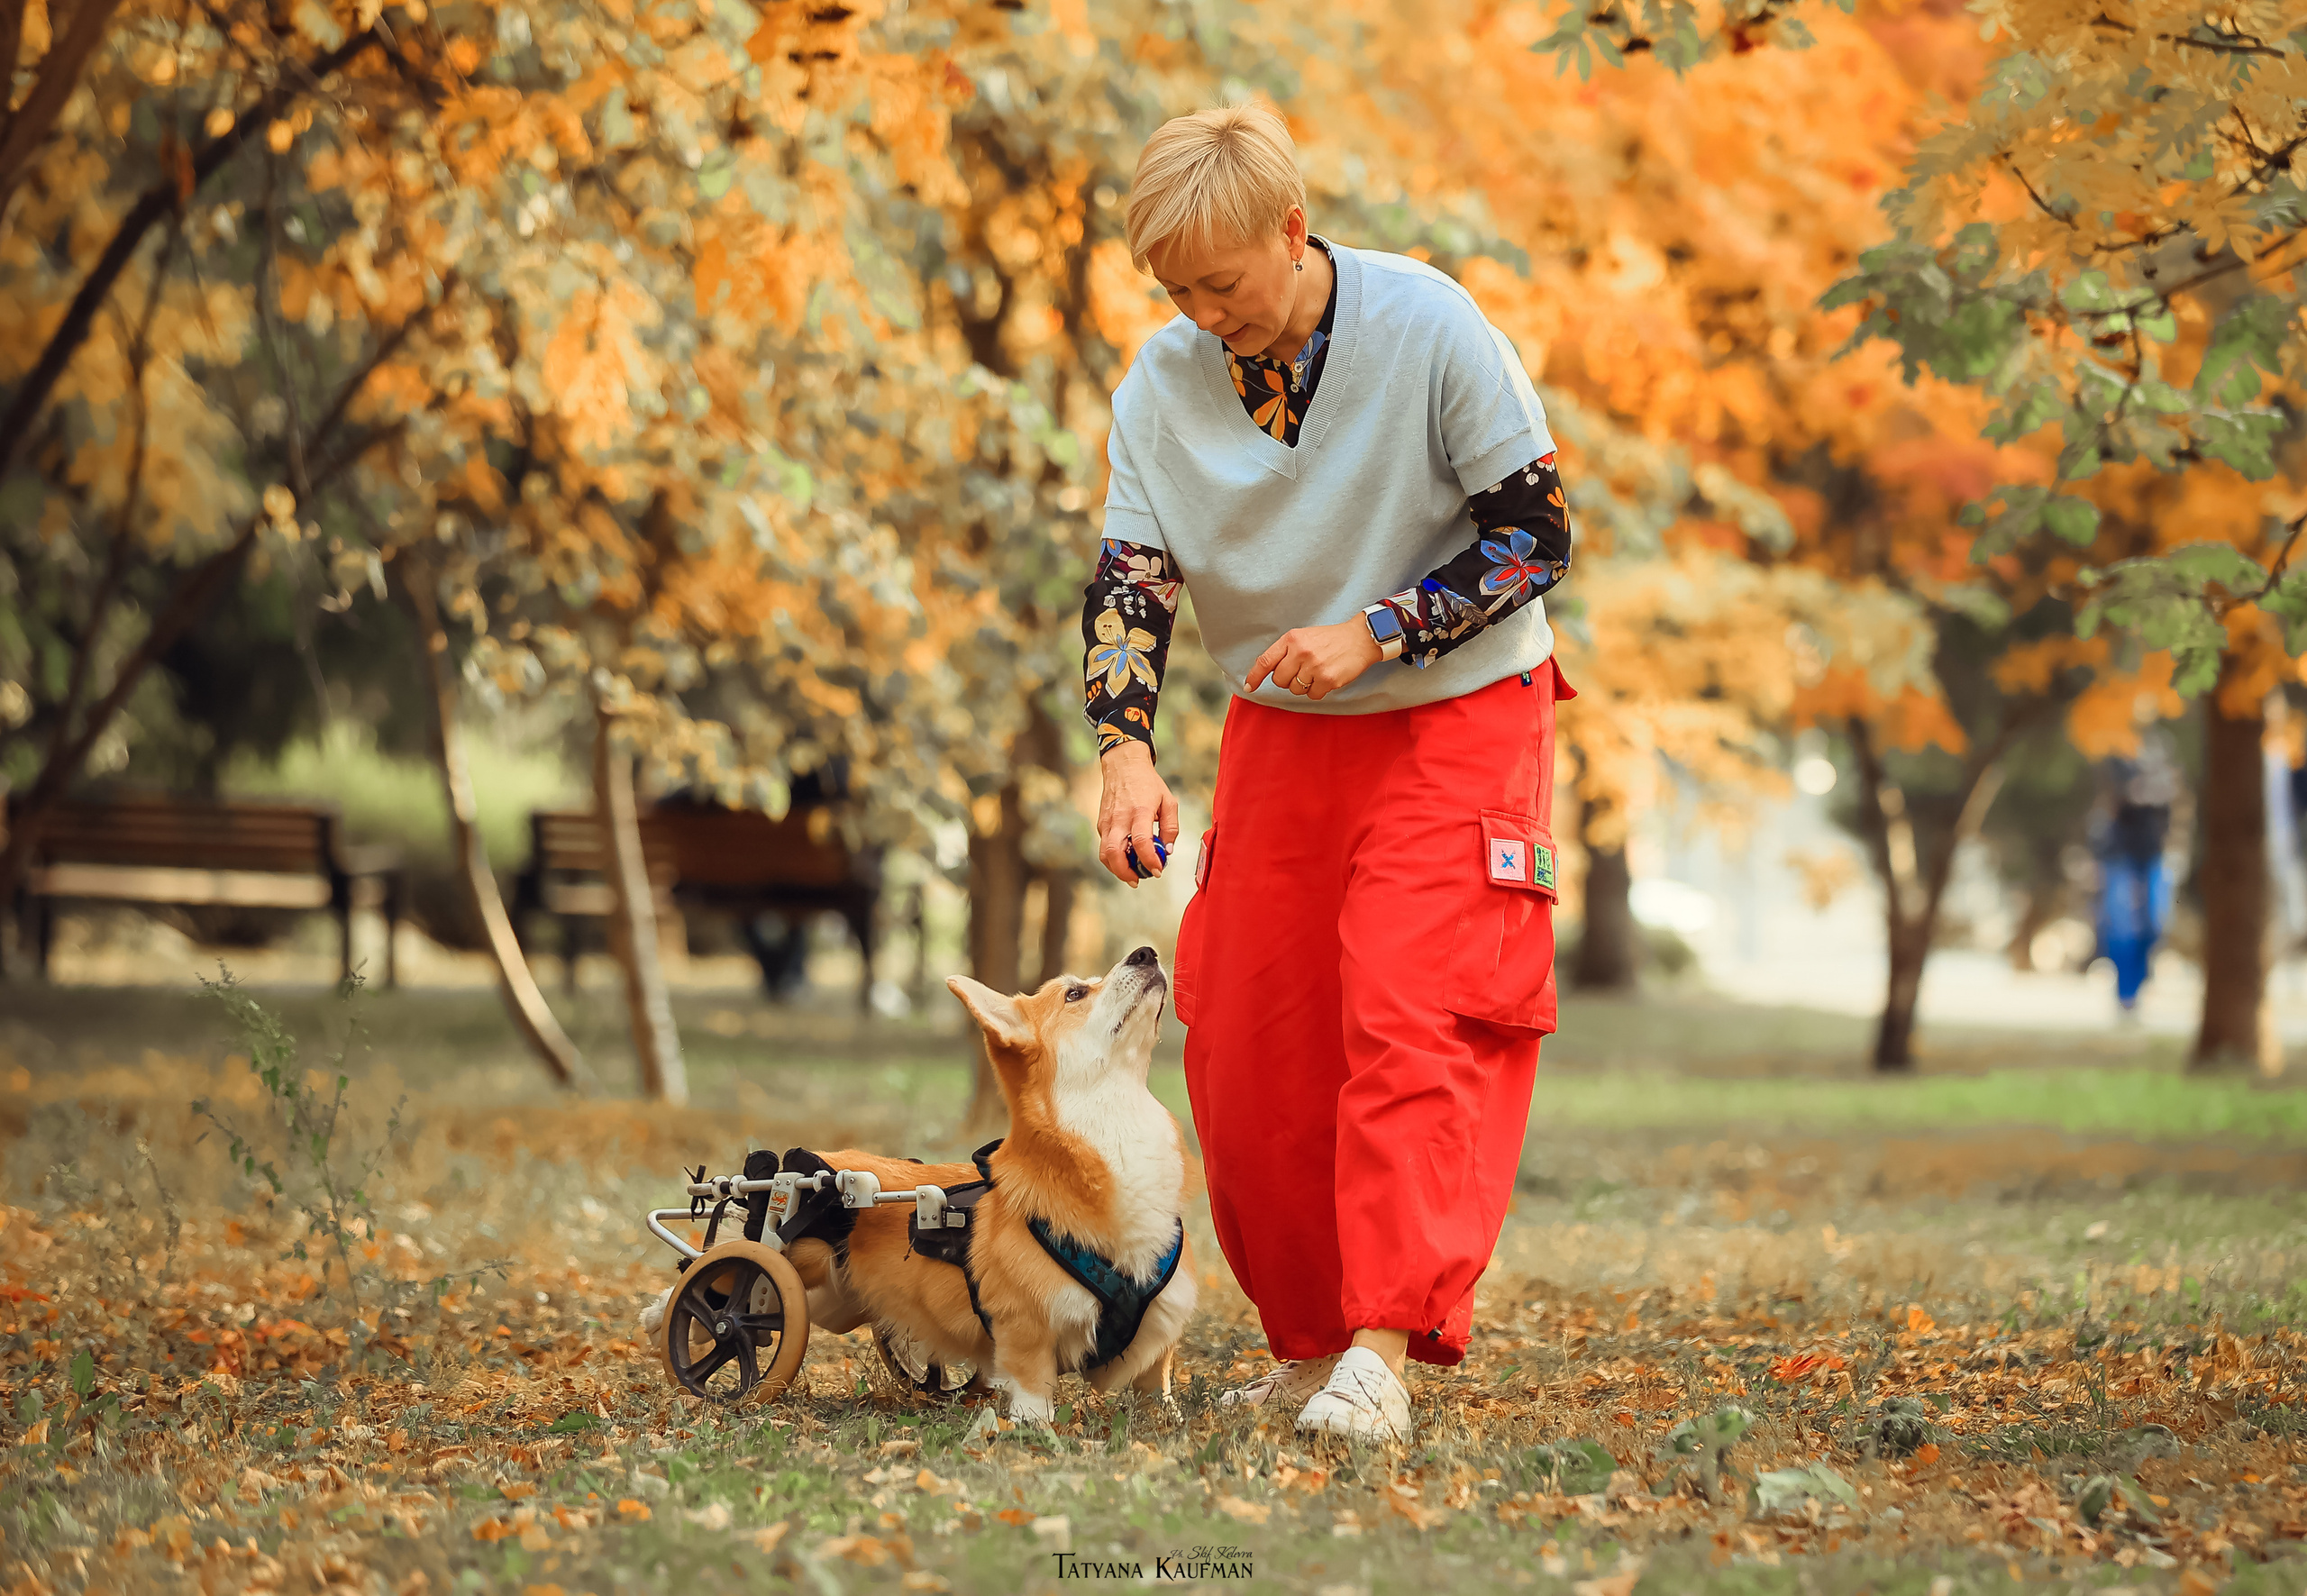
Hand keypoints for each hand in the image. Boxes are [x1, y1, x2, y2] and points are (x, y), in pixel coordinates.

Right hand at [1096, 741, 1180, 886]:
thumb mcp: (1169, 801)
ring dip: (1117, 869)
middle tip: (1139, 880)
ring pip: (1105, 854)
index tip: (1157, 871)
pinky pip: (1104, 847)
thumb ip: (1171, 827)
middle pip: (1115, 853)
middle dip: (1126, 873)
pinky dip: (1114, 858)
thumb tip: (1167, 851)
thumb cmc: (1148, 783)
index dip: (1149, 860)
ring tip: (1132, 875)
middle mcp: (1120, 818)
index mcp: (1139, 811)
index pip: (1141, 842)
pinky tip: (1126, 859)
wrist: (1123, 765)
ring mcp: (1107, 821)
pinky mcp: (1101, 823)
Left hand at [1246, 618, 1382, 700]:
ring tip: (1317, 672)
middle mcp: (1301, 652)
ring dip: (1304, 686)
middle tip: (1302, 672)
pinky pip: (1312, 695)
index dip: (1254, 676)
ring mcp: (1314, 666)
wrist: (1360, 639)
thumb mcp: (1304, 636)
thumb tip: (1267, 672)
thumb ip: (1286, 651)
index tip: (1249, 687)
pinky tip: (1326, 678)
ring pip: (1295, 689)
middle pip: (1279, 680)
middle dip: (1287, 680)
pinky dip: (1318, 690)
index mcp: (1292, 639)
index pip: (1265, 661)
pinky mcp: (1328, 679)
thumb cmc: (1329, 639)